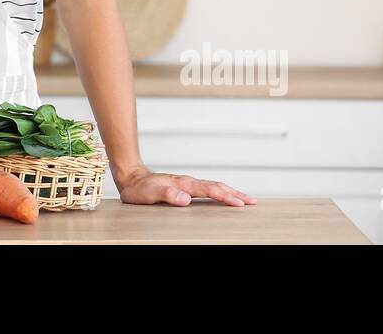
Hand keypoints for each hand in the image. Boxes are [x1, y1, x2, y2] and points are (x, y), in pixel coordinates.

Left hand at [116, 167, 256, 206]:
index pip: (209, 190)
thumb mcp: (149, 194)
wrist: (130, 178)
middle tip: (252, 202)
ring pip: (214, 186)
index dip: (225, 197)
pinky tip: (224, 196)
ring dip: (231, 192)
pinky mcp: (185, 187)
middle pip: (217, 186)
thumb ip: (167, 195)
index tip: (239, 203)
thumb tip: (186, 198)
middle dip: (235, 193)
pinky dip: (220, 192)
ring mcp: (187, 183)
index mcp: (183, 184)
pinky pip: (208, 189)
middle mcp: (188, 182)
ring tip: (245, 199)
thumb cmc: (138, 189)